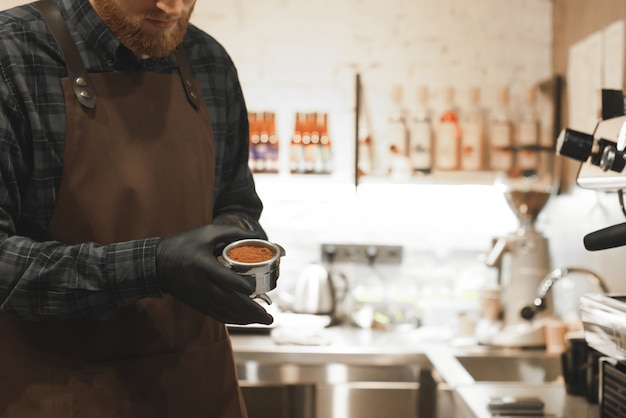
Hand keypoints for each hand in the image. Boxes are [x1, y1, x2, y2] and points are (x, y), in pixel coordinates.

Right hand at [156, 224, 272, 324]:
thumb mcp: (207, 233)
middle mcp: (201, 284)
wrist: (157, 264)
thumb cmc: (184, 244)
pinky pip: (217, 315)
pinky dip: (234, 319)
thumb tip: (257, 237)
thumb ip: (232, 234)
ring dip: (245, 318)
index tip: (255, 289)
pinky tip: (247, 319)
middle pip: (228, 301)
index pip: (223, 278)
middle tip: (269, 317)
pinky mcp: (198, 304)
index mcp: (202, 264)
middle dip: (250, 311)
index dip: (241, 285)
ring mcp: (199, 297)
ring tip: (265, 320)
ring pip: (225, 312)